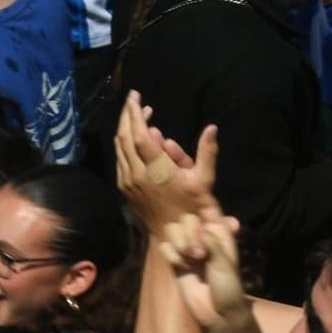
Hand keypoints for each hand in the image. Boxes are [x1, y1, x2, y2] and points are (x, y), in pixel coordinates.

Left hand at [113, 90, 218, 233]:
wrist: (171, 236)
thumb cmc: (191, 208)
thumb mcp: (204, 181)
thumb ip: (207, 152)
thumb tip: (211, 128)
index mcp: (156, 170)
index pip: (140, 135)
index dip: (135, 113)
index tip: (136, 96)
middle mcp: (137, 173)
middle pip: (124, 136)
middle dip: (127, 114)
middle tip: (133, 98)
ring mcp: (127, 180)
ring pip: (119, 146)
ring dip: (126, 127)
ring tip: (138, 112)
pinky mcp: (124, 186)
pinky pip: (120, 157)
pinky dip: (125, 141)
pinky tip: (135, 135)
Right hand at [159, 211, 251, 332]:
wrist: (217, 313)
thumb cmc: (228, 287)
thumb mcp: (225, 264)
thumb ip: (212, 243)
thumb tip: (199, 229)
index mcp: (218, 233)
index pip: (205, 209)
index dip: (200, 213)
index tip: (201, 227)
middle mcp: (201, 236)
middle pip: (185, 218)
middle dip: (188, 233)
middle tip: (199, 254)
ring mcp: (187, 247)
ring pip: (171, 229)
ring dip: (178, 244)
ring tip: (190, 261)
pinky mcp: (175, 259)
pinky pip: (164, 246)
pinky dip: (170, 255)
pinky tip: (181, 267)